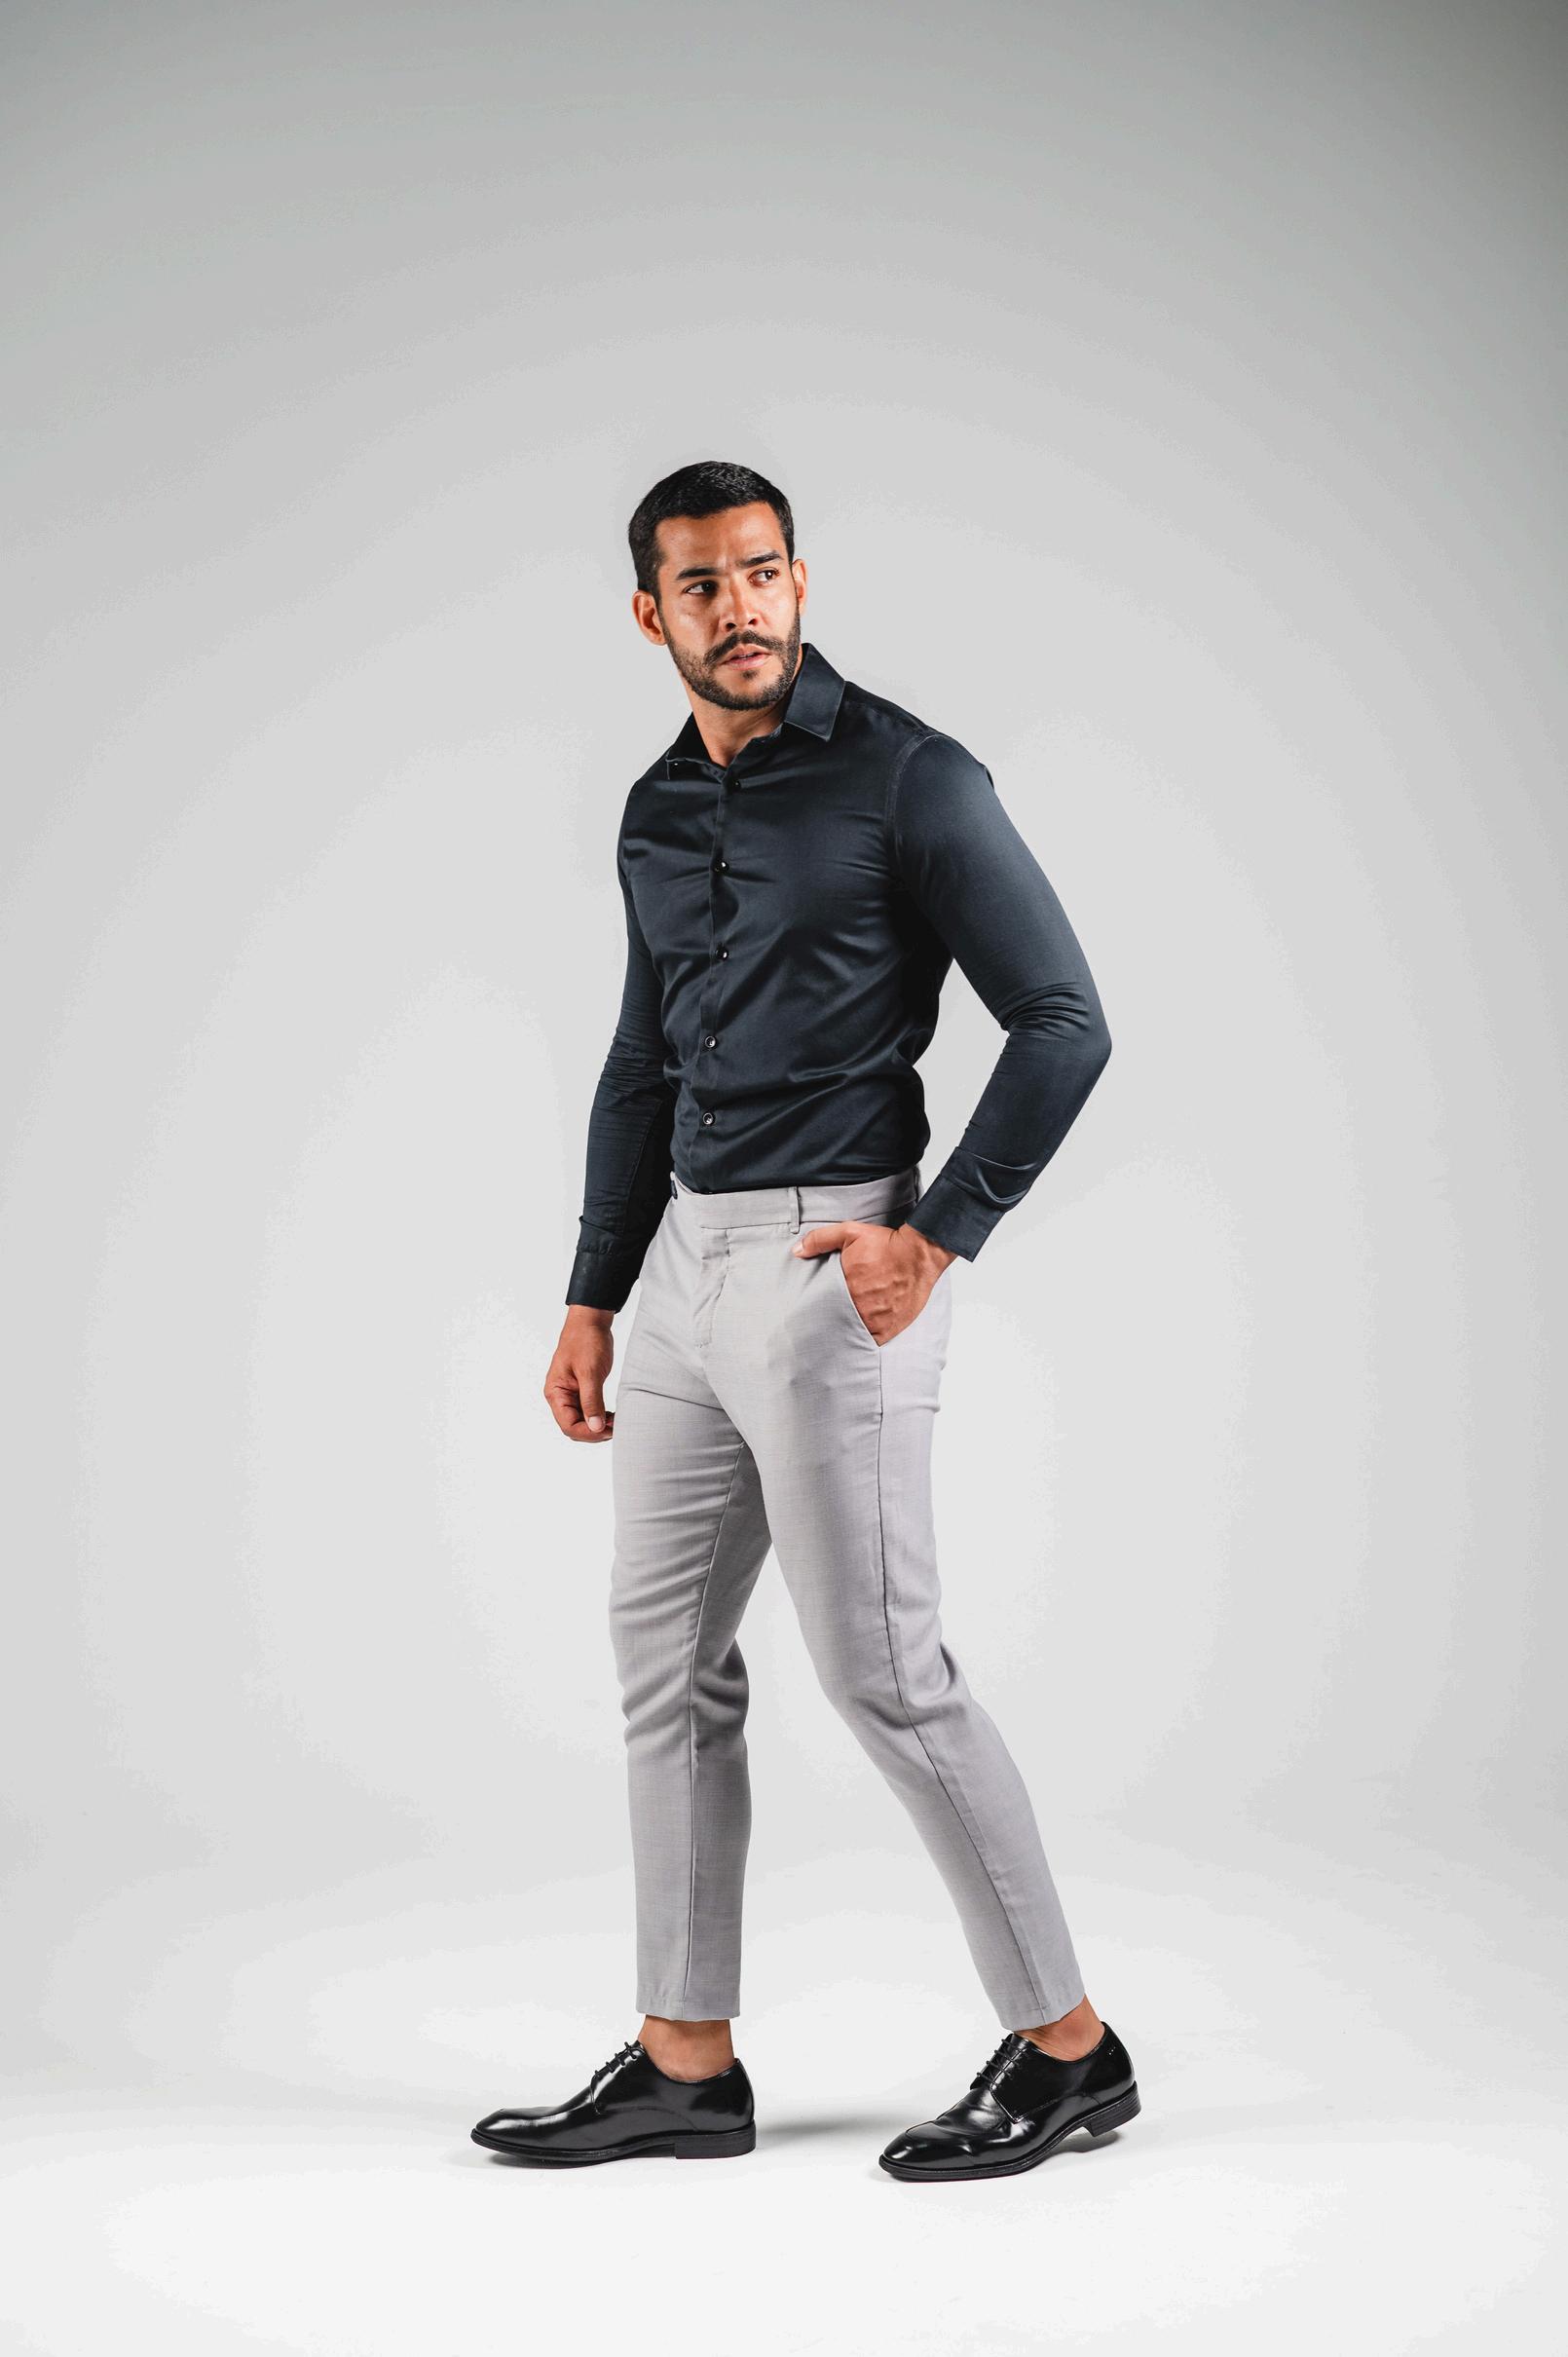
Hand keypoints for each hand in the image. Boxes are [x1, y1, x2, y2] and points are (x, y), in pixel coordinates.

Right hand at [545, 1306, 616, 1440]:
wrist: (591, 1322)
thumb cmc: (586, 1341)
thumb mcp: (590, 1372)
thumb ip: (592, 1401)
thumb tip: (595, 1427)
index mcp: (556, 1392)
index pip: (568, 1425)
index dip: (588, 1432)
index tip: (609, 1430)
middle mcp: (559, 1396)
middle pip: (573, 1427)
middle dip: (594, 1432)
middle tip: (616, 1427)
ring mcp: (570, 1394)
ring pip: (581, 1422)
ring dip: (598, 1426)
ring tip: (616, 1422)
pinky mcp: (581, 1390)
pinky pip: (588, 1411)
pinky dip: (599, 1417)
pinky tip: (612, 1415)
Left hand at [792, 1219, 955, 1345]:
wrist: (919, 1253)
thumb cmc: (886, 1243)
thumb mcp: (850, 1233)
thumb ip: (820, 1240)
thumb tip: (797, 1251)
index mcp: (845, 1286)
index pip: (822, 1305)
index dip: (817, 1308)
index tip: (813, 1310)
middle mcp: (859, 1307)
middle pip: (836, 1321)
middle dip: (830, 1321)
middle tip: (824, 1323)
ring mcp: (875, 1320)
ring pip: (852, 1333)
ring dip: (846, 1331)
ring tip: (839, 1331)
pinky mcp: (890, 1328)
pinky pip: (872, 1341)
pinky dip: (865, 1338)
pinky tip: (859, 1335)